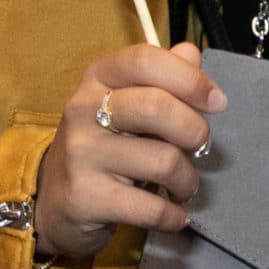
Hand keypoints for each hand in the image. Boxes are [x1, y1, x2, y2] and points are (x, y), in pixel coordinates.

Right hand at [32, 42, 224, 260]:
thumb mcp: (127, 105)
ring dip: (188, 180)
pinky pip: (151, 207)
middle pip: (157, 108)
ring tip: (183, 186)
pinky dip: (174, 215)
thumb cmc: (104, 146)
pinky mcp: (83, 198)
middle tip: (199, 149)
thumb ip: (162, 78)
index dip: (190, 79)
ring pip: (163, 161)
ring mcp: (80, 155)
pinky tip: (175, 214)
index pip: (146, 61)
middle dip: (195, 132)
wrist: (52, 204)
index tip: (216, 102)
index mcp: (97, 78)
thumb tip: (191, 53)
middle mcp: (82, 110)